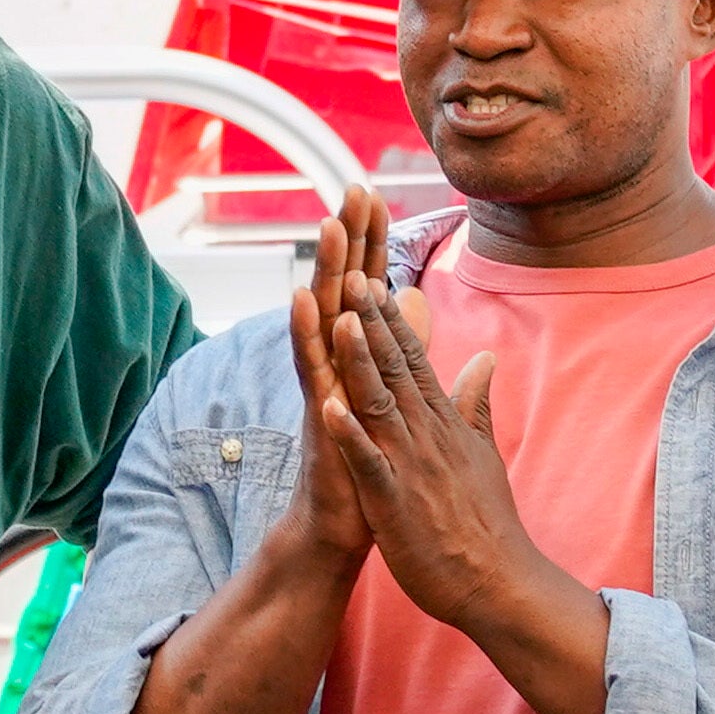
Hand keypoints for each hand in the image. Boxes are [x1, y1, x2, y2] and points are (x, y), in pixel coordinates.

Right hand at [276, 187, 394, 566]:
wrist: (341, 526)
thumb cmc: (368, 465)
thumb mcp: (395, 398)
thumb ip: (403, 347)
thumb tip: (412, 301)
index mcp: (359, 358)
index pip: (368, 289)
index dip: (374, 244)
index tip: (377, 195)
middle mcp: (335, 363)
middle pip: (342, 288)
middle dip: (349, 239)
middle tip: (352, 187)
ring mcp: (323, 385)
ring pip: (323, 317)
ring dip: (324, 269)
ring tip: (328, 224)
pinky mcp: (317, 413)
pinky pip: (309, 366)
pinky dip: (305, 332)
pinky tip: (301, 297)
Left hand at [320, 268, 543, 630]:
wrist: (498, 582)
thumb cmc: (485, 522)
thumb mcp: (482, 453)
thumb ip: (477, 403)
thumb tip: (485, 358)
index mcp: (444, 424)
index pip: (415, 361)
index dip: (391, 321)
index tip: (371, 279)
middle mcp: (430, 436)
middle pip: (397, 370)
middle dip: (372, 324)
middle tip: (350, 275)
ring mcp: (413, 467)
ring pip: (381, 405)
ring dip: (360, 363)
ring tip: (339, 321)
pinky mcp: (396, 502)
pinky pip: (368, 463)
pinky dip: (349, 435)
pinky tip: (328, 406)